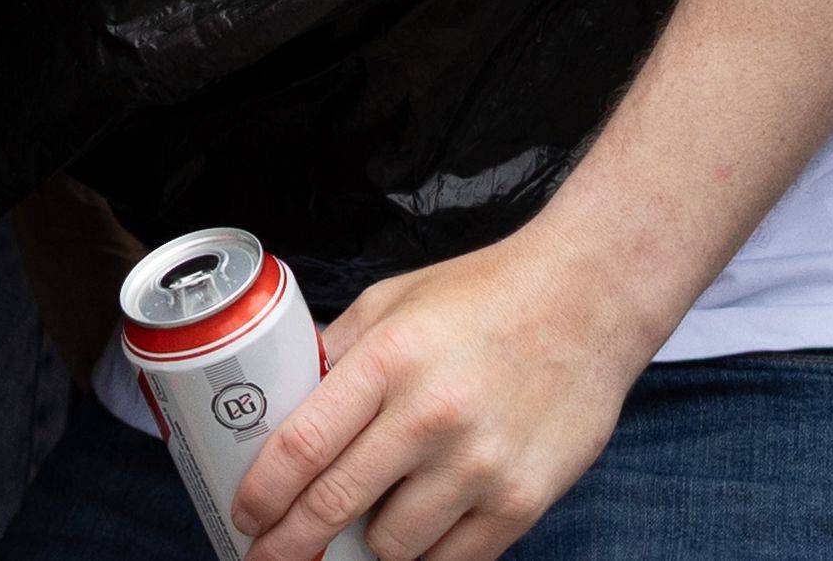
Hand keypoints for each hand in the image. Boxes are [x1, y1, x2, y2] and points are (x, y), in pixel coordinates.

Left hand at [235, 223, 657, 560]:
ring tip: (358, 530)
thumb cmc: (485, 297)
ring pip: (393, 546)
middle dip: (290, 544)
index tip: (244, 515)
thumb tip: (280, 406)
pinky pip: (453, 559)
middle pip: (336, 506)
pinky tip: (410, 540)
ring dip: (365, 547)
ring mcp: (480, 465)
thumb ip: (337, 354)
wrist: (587, 303)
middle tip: (269, 555)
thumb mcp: (392, 302)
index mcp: (389, 359)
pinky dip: (423, 556)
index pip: (304, 445)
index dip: (263, 493)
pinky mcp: (521, 501)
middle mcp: (432, 416)